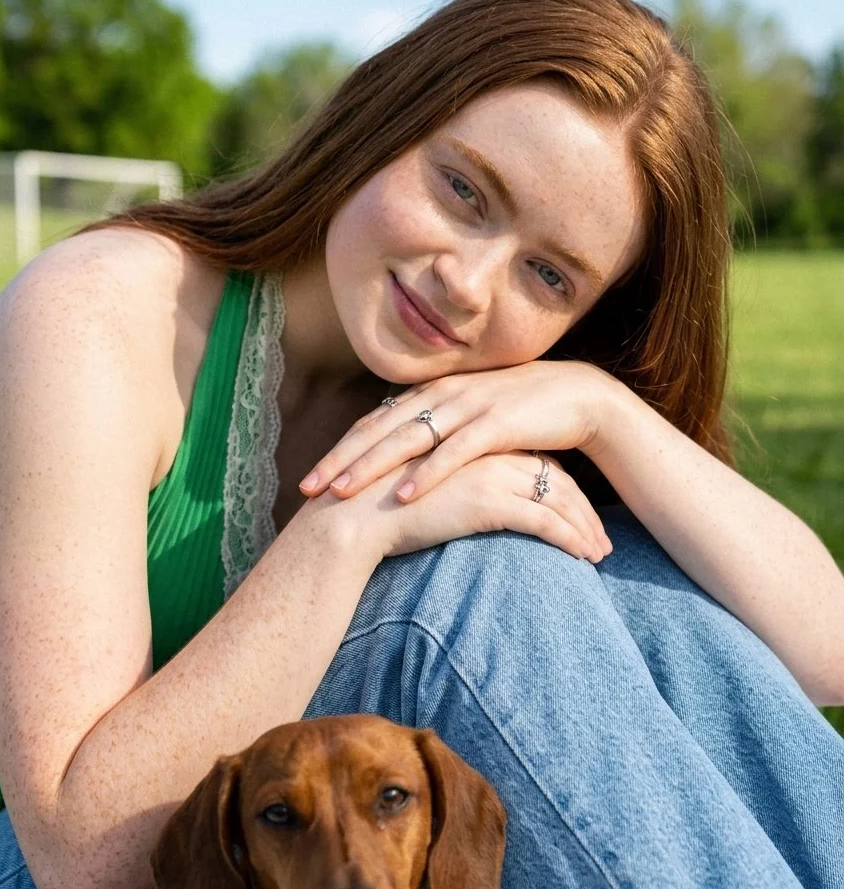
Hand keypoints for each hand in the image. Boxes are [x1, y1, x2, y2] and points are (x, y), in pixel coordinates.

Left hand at [298, 360, 616, 560]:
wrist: (580, 396)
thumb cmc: (522, 413)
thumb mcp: (471, 419)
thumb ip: (437, 430)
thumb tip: (401, 455)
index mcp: (432, 393)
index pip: (374, 423)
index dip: (340, 450)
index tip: (309, 479)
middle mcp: (443, 395)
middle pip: (380, 430)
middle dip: (341, 460)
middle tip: (307, 488)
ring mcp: (469, 406)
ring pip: (408, 438)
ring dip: (372, 466)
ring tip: (341, 492)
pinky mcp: (497, 424)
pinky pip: (455, 452)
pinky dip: (427, 474)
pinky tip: (403, 495)